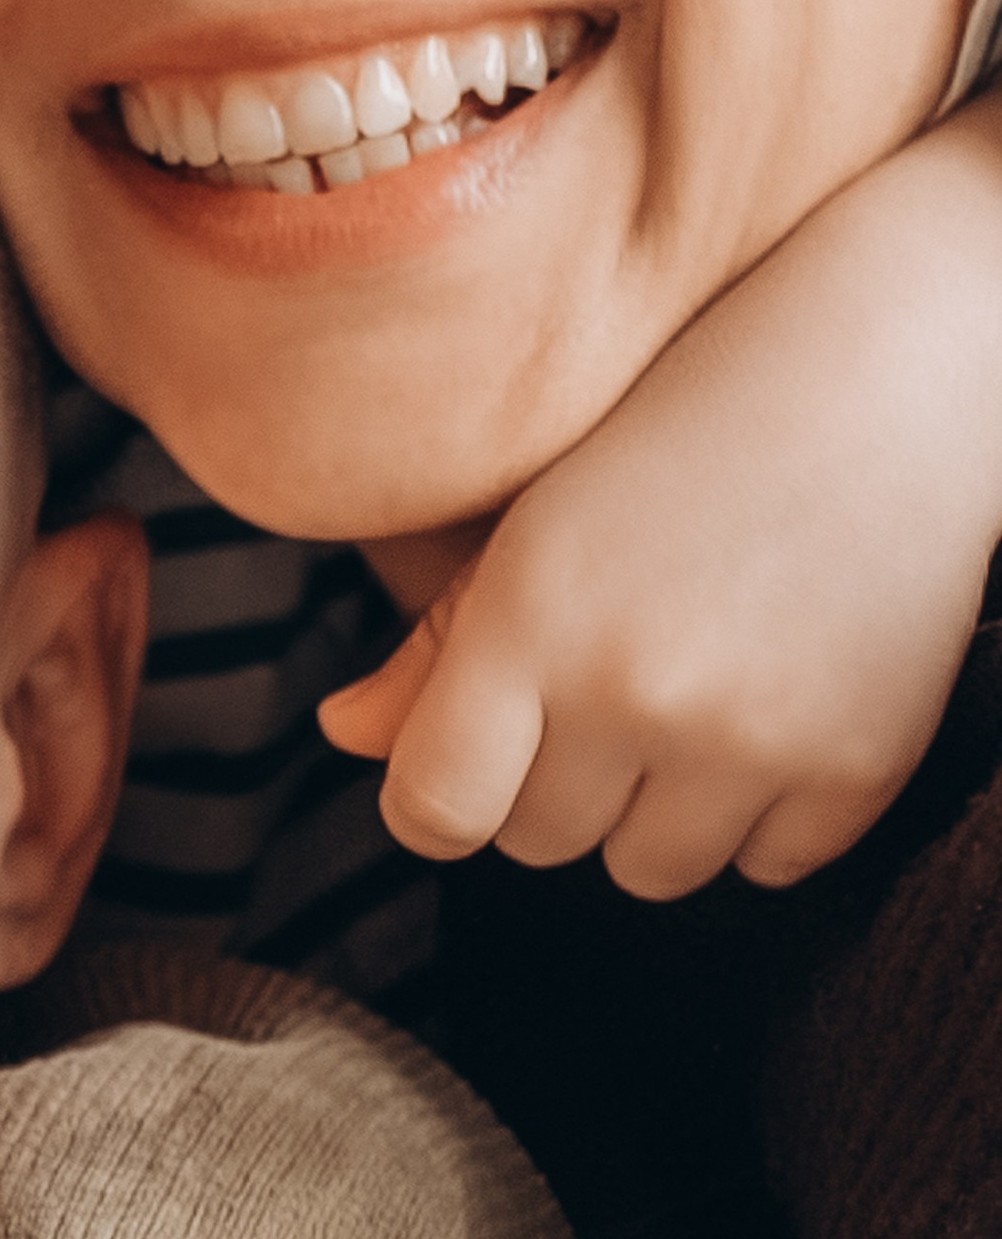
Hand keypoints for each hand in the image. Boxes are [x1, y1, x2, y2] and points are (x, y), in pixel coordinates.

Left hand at [322, 95, 1001, 898]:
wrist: (893, 368)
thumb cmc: (690, 421)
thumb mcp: (540, 511)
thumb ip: (436, 641)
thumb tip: (344, 735)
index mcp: (529, 618)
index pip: (433, 810)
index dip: (434, 797)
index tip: (462, 763)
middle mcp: (632, 691)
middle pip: (536, 842)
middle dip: (550, 780)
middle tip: (603, 675)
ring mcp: (752, 741)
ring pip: (647, 871)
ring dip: (652, 808)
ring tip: (687, 689)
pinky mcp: (856, 768)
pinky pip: (765, 867)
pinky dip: (759, 813)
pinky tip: (772, 700)